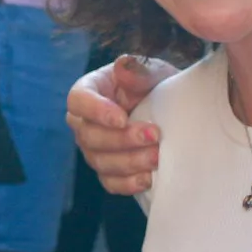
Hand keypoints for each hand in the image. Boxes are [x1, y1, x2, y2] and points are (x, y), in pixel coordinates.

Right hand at [67, 56, 172, 195]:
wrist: (173, 111)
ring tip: (157, 156)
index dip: (95, 111)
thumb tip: (123, 67)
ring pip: (100, 161)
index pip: (78, 101)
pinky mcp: (109, 170)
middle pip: (89, 136)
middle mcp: (85, 122)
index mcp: (90, 91)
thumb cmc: (156, 86)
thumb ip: (139, 69)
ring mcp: (95, 149)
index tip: (122, 118)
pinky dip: (128, 183)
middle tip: (153, 135)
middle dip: (122, 139)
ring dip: (129, 162)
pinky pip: (110, 182)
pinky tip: (148, 178)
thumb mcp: (153, 71)